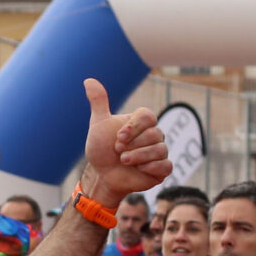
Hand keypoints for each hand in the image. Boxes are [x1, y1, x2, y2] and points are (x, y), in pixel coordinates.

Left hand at [79, 78, 170, 202]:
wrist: (102, 175)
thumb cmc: (101, 149)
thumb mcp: (98, 124)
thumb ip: (99, 102)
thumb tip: (89, 80)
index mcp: (141, 122)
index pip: (148, 116)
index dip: (134, 127)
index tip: (118, 137)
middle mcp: (153, 135)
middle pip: (155, 134)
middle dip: (133, 145)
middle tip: (118, 151)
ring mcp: (159, 152)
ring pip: (160, 150)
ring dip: (138, 157)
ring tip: (123, 161)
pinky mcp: (161, 169)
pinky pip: (166, 166)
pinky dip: (150, 168)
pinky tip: (138, 170)